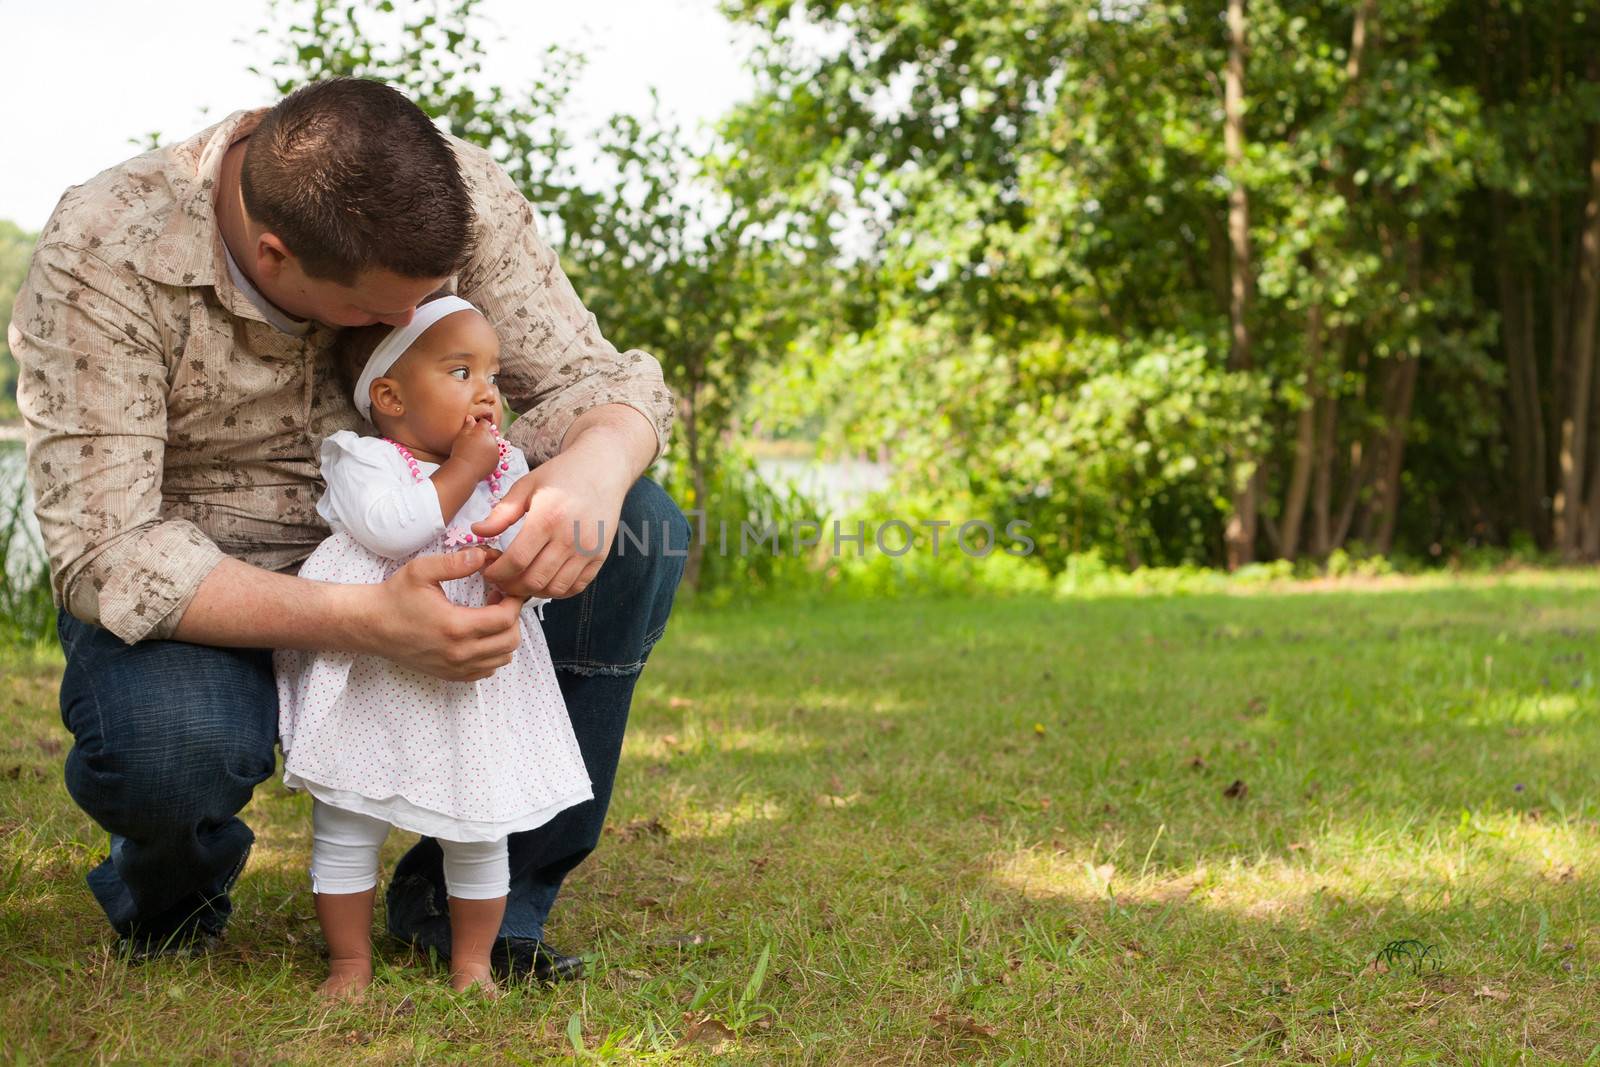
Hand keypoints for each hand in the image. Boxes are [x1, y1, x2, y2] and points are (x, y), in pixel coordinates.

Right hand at [362, 548, 524, 680]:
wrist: (371, 625)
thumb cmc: (395, 597)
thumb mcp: (422, 571)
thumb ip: (456, 562)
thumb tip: (485, 556)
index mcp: (455, 627)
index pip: (506, 619)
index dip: (513, 601)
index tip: (506, 587)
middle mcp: (458, 653)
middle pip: (510, 641)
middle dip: (513, 617)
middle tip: (499, 599)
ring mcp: (455, 668)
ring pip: (502, 658)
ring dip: (504, 636)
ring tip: (489, 615)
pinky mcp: (450, 675)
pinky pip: (487, 669)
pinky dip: (492, 653)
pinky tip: (479, 633)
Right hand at [449, 415, 500, 481]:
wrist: (464, 470)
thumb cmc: (460, 452)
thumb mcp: (461, 436)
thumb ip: (468, 425)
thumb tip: (471, 417)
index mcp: (484, 432)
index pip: (485, 422)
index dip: (480, 423)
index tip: (475, 427)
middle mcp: (492, 440)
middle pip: (490, 433)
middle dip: (484, 434)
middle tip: (474, 440)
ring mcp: (496, 451)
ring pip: (493, 444)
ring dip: (487, 445)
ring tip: (476, 450)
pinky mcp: (496, 461)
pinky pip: (494, 454)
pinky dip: (489, 455)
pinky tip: (480, 457)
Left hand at [470, 447, 627, 598]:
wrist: (603, 469)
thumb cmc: (562, 475)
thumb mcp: (527, 486)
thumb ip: (502, 513)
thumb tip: (477, 532)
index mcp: (547, 518)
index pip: (516, 561)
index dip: (497, 573)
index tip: (488, 572)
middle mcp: (570, 538)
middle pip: (534, 580)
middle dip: (510, 586)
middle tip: (500, 580)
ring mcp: (588, 550)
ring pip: (554, 589)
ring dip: (533, 592)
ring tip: (520, 581)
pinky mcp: (600, 557)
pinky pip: (576, 588)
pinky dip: (557, 591)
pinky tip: (544, 580)